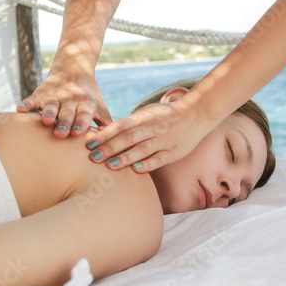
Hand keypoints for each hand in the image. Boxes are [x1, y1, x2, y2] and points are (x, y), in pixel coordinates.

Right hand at [17, 69, 112, 137]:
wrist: (74, 66)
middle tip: (61, 133)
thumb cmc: (89, 94)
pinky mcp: (41, 93)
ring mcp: (55, 96)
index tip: (77, 133)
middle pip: (67, 112)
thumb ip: (106, 123)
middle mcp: (71, 99)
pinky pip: (32, 99)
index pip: (84, 114)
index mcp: (86, 104)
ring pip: (51, 105)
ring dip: (48, 113)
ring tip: (46, 121)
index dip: (81, 123)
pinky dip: (26, 103)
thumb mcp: (100, 106)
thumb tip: (116, 142)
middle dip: (64, 122)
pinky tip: (20, 109)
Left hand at [86, 100, 207, 171]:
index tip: (90, 143)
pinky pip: (159, 159)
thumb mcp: (146, 114)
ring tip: (109, 166)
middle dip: (110, 148)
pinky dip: (147, 164)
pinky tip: (135, 170)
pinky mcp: (174, 152)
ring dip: (125, 158)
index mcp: (144, 117)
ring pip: (142, 150)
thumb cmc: (164, 116)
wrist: (196, 114)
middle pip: (128, 138)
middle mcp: (153, 128)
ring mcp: (164, 140)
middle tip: (93, 157)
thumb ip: (128, 124)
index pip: (121, 126)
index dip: (104, 135)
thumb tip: (102, 133)